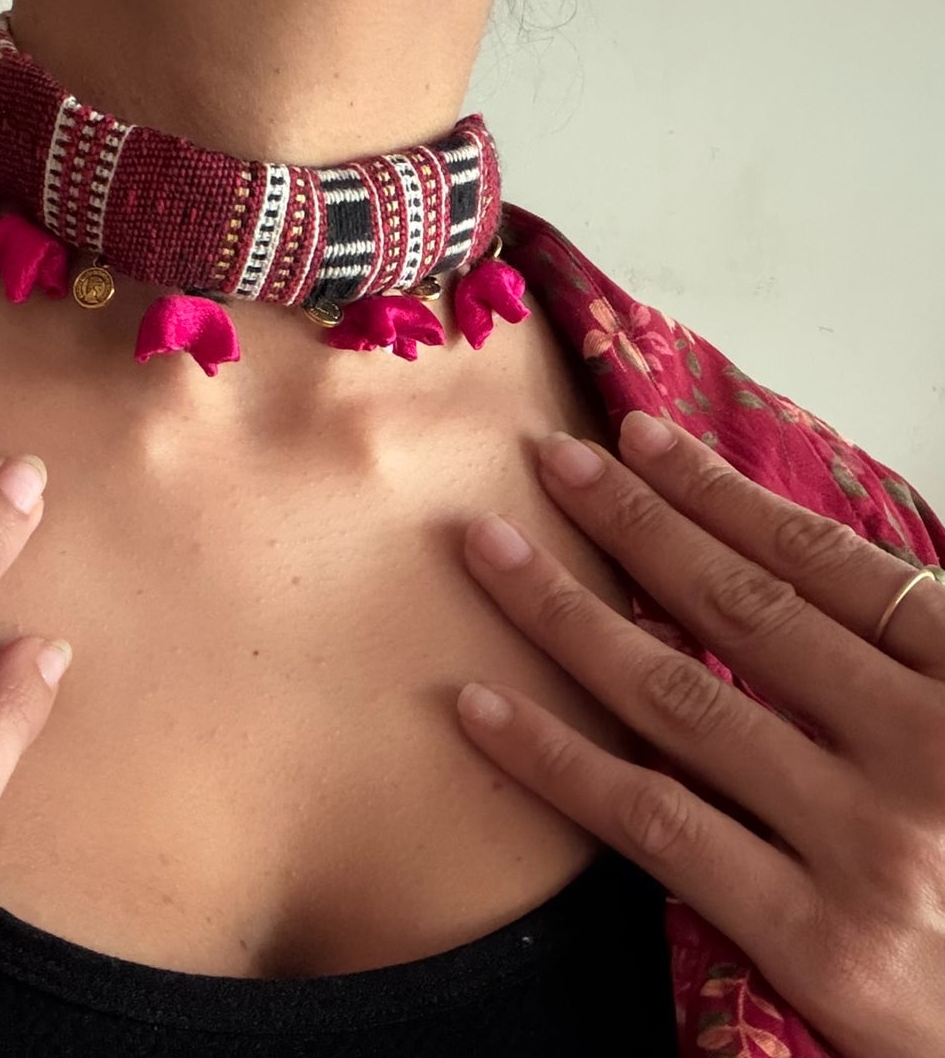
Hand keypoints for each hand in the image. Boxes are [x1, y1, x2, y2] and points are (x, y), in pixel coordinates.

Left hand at [455, 411, 944, 1057]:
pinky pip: (657, 823)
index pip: (823, 561)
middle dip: (632, 522)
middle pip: (740, 607)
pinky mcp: (823, 941)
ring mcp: (872, 845)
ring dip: (567, 611)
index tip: (639, 440)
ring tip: (491, 551)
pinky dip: (557, 759)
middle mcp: (927, 748)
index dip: (719, 493)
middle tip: (550, 463)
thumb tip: (779, 572)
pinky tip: (482, 707)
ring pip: (679, 696)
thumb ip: (901, 664)